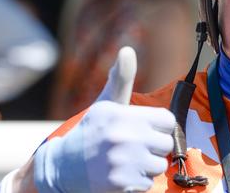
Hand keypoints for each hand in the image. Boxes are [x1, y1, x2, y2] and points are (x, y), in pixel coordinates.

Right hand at [33, 47, 174, 192]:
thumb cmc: (91, 131)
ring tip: (127, 160)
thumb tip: (127, 50)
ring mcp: (123, 162)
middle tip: (133, 146)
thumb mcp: (106, 103)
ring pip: (159, 165)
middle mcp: (124, 137)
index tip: (143, 128)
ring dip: (146, 165)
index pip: (167, 120)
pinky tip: (121, 174)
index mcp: (123, 115)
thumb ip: (121, 77)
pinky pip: (148, 183)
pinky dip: (137, 182)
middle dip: (153, 146)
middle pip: (166, 144)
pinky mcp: (121, 184)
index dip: (158, 125)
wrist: (62, 167)